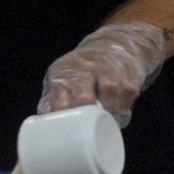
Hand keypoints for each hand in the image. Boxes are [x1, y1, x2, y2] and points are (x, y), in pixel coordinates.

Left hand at [38, 22, 163, 126]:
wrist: (112, 43)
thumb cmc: (82, 72)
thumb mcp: (63, 79)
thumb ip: (53, 102)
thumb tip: (44, 128)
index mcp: (63, 71)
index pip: (59, 93)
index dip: (62, 113)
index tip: (65, 130)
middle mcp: (84, 65)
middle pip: (83, 90)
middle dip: (86, 110)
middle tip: (89, 128)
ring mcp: (107, 65)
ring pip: (109, 89)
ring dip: (110, 110)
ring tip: (108, 123)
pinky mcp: (128, 68)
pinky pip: (128, 90)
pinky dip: (125, 105)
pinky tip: (121, 112)